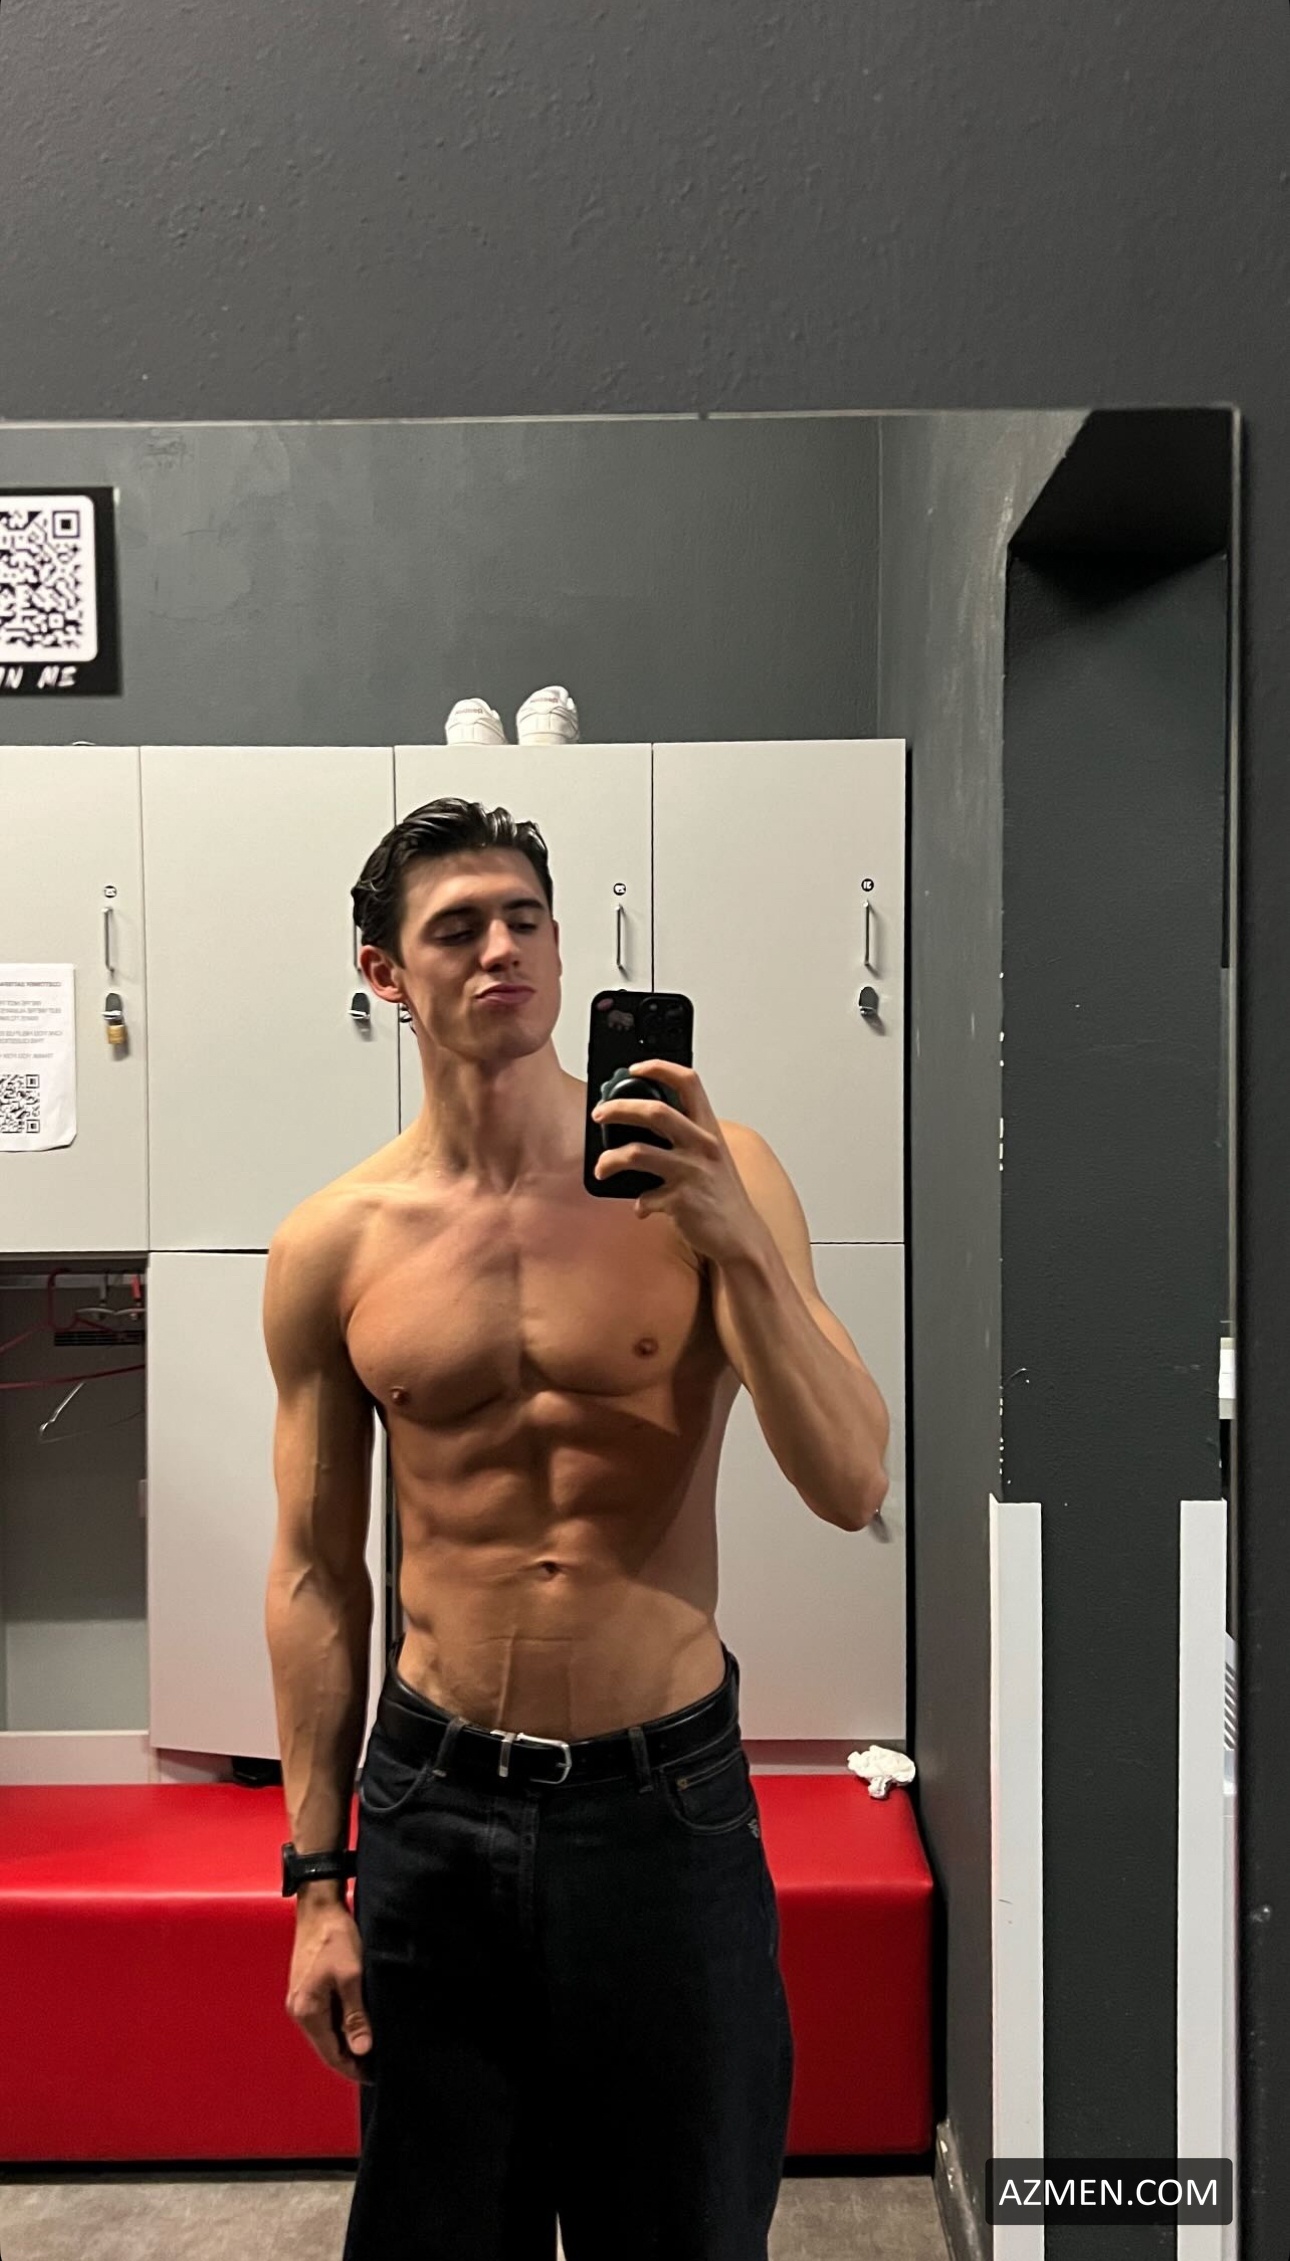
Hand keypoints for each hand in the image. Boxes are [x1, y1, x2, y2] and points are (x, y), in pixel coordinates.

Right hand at [286, 1902, 374, 2083]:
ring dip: (347, 2042)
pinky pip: (325, 2018)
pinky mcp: (307, 1989)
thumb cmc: (335, 1938)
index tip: (377, 2076)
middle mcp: (299, 2010)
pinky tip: (359, 2023)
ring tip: (374, 2046)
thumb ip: (355, 2015)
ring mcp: (301, 1999)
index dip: (354, 2069)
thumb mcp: (351, 1976)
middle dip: (352, 2058)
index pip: (331, 2055)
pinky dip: (341, 2026)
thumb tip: (363, 2050)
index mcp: (307, 2011)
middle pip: (327, 2047)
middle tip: (379, 2064)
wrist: (319, 1907)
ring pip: (326, 2033)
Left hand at [590, 1060, 767, 1264]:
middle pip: (655, 1112)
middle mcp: (702, 1146)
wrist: (741, 1235)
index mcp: (709, 1129)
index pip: (688, 1082)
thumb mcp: (710, 1155)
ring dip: (609, 1159)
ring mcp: (691, 1173)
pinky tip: (642, 1207)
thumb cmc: (722, 1194)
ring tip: (602, 1167)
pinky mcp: (681, 1201)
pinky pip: (645, 1197)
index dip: (660, 1068)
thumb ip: (686, 1136)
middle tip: (599, 1114)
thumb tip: (645, 1121)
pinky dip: (639, 1203)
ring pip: (637, 1153)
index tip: (635, 1068)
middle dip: (618, 1108)